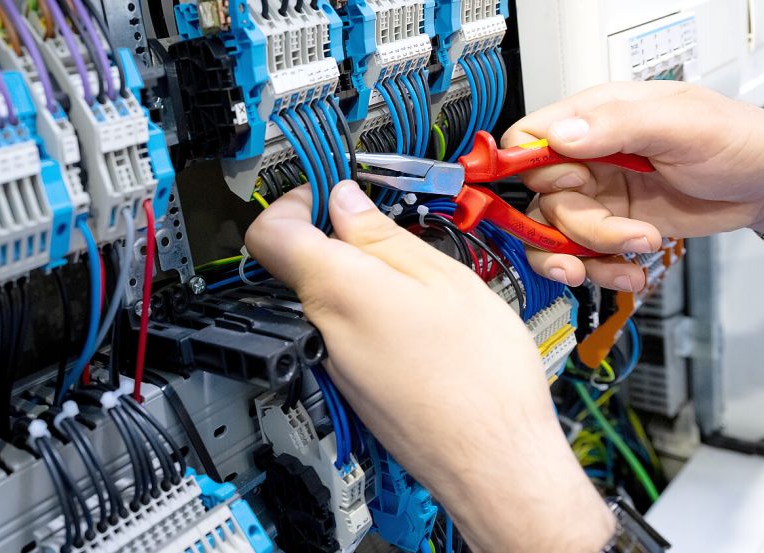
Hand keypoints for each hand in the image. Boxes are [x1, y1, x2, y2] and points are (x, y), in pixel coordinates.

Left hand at [246, 181, 613, 552]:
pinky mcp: (350, 384)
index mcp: (336, 291)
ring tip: (415, 276)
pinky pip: (343, 330)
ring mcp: (332, 362)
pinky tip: (416, 317)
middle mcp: (322, 329)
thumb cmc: (480, 380)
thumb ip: (383, 236)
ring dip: (358, 273)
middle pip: (298, 263)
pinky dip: (369, 309)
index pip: (269, 232)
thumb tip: (344, 203)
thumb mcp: (443, 279)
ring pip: (325, 296)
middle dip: (335, 234)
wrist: (494, 465)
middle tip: (385, 224)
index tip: (326, 188)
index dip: (292, 200)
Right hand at [503, 80, 763, 289]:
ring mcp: (597, 196)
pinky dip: (601, 271)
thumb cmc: (734, 140)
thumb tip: (560, 134)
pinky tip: (629, 271)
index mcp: (595, 119)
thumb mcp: (681, 123)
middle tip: (618, 233)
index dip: (523, 167)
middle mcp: (587, 158)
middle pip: (542, 199)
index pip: (528, 138)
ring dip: (589, 255)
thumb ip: (619, 124)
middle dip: (575, 228)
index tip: (540, 193)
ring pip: (555, 235)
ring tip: (631, 256)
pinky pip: (581, 256)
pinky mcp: (610, 227)